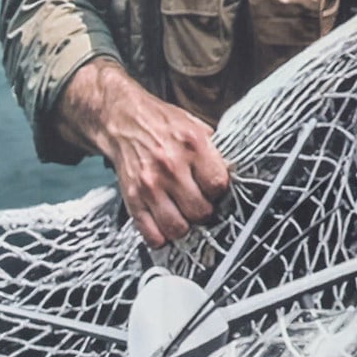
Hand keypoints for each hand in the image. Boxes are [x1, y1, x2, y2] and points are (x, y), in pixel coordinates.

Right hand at [61, 57, 232, 246]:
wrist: (123, 119)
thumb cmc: (162, 124)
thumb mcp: (196, 126)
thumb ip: (214, 152)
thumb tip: (233, 178)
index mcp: (193, 145)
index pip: (218, 186)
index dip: (219, 192)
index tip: (212, 190)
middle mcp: (171, 166)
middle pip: (201, 211)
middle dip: (203, 211)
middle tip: (198, 203)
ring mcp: (150, 185)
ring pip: (178, 228)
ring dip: (184, 226)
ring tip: (182, 215)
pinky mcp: (133, 199)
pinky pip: (152, 234)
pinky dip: (161, 236)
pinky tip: (164, 224)